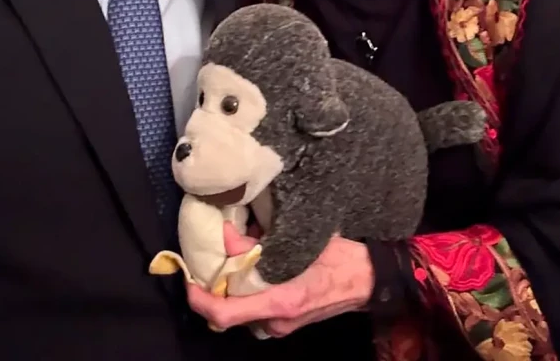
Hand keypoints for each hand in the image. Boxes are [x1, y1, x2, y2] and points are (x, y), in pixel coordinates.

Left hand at [187, 223, 374, 337]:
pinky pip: (259, 303)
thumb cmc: (342, 258)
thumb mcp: (304, 243)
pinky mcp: (289, 317)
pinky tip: (258, 258)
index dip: (201, 300)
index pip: (226, 313)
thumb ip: (262, 243)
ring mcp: (283, 323)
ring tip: (236, 250)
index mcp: (280, 302)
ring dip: (236, 281)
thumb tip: (227, 236)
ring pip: (245, 305)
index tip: (187, 281)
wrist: (372, 279)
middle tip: (212, 254)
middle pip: (232, 308)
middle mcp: (277, 320)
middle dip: (219, 283)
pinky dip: (251, 283)